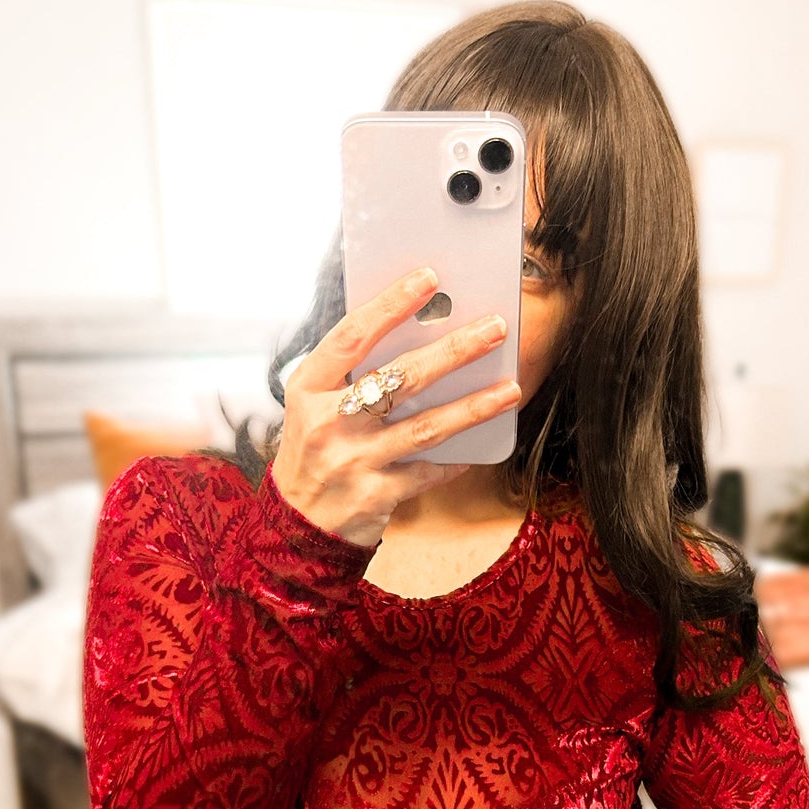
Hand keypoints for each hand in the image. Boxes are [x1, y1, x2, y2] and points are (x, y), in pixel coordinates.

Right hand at [270, 266, 522, 545]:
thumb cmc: (313, 454)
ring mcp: (352, 462)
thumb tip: (420, 335)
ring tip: (511, 389)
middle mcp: (328, 423)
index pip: (352, 336)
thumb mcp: (314, 407)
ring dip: (473, 406)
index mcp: (309, 388)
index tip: (429, 279)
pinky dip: (455, 461)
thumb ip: (352, 375)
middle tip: (495, 329)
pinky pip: (427, 472)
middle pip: (400, 378)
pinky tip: (481, 448)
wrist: (297, 528)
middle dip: (454, 351)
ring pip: (425, 426)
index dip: (391, 305)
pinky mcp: (375, 496)